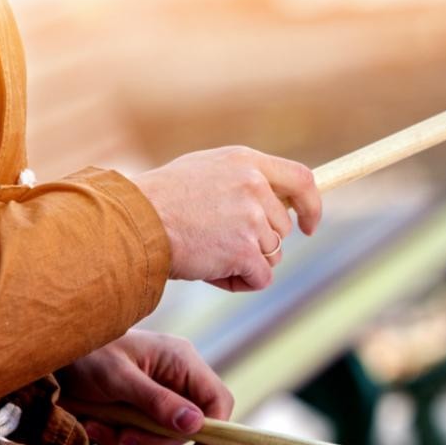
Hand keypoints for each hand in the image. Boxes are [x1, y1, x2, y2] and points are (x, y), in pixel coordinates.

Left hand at [58, 330, 232, 444]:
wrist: (53, 358)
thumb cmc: (86, 355)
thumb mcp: (119, 378)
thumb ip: (157, 401)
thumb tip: (195, 426)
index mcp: (182, 362)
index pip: (218, 401)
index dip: (215, 432)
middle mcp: (176, 382)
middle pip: (189, 429)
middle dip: (154, 439)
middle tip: (123, 436)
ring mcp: (159, 400)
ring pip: (163, 441)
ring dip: (130, 442)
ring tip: (99, 426)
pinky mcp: (140, 415)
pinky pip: (142, 443)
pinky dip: (118, 443)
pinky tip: (96, 426)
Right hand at [133, 146, 321, 291]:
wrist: (133, 223)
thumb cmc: (160, 201)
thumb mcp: (205, 171)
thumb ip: (242, 180)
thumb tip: (273, 200)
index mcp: (246, 161)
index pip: (302, 179)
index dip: (312, 206)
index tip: (308, 227)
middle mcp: (254, 185)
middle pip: (282, 229)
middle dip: (257, 244)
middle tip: (217, 243)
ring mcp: (251, 217)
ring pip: (272, 255)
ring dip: (245, 263)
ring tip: (207, 254)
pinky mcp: (244, 249)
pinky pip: (261, 278)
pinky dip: (240, 282)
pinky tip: (211, 272)